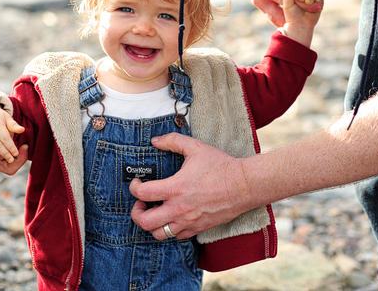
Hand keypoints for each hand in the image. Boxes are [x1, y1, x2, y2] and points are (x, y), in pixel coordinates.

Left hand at [128, 134, 254, 239]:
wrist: (243, 186)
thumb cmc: (220, 166)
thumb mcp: (195, 147)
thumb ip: (172, 141)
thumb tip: (155, 140)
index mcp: (175, 188)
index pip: (142, 193)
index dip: (133, 188)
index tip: (136, 183)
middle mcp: (179, 209)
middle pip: (144, 222)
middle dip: (136, 212)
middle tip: (140, 203)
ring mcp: (188, 221)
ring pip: (159, 234)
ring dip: (152, 224)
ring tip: (154, 212)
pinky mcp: (198, 228)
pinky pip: (176, 236)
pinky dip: (169, 229)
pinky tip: (172, 216)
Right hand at [244, 0, 313, 25]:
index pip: (287, 1)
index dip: (304, 3)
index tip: (318, 1)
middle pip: (282, 17)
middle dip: (299, 15)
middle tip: (314, 8)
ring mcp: (259, 4)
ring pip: (278, 20)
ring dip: (293, 17)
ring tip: (308, 7)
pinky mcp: (261, 5)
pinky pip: (276, 15)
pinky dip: (288, 14)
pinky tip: (299, 6)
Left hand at [279, 0, 323, 46]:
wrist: (300, 25)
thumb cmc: (292, 15)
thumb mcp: (287, 5)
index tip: (297, 0)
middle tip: (303, 1)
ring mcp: (311, 1)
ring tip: (308, 4)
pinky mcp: (318, 5)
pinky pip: (320, 0)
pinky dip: (319, 2)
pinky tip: (315, 6)